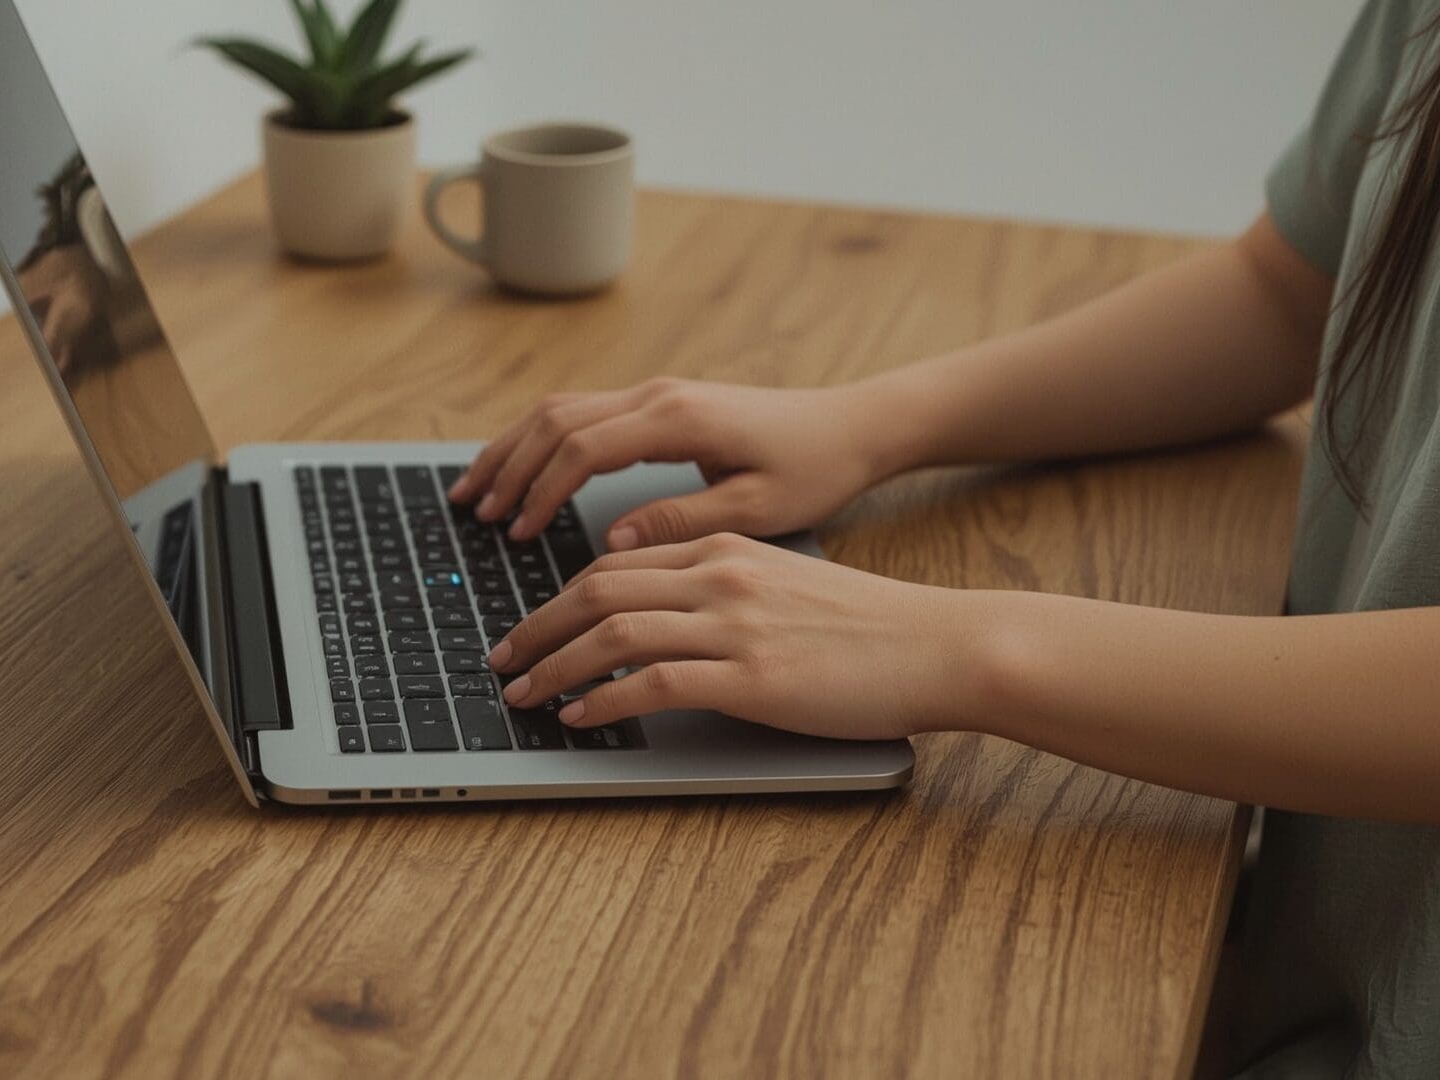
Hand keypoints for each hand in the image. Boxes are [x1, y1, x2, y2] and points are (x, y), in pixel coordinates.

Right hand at [448, 377, 902, 548]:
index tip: (518, 533)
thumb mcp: (757, 509)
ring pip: (560, 409)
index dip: (542, 491)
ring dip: (514, 447)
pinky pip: (582, 413)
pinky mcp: (658, 403)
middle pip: (556, 419)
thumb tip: (614, 542)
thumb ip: (682, 521)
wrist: (851, 426)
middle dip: (508, 465)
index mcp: (678, 419)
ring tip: (477, 491)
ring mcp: (655, 393)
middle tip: (473, 512)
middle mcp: (657, 396)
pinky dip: (541, 440)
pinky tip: (522, 470)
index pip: (584, 449)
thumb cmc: (814, 468)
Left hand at [485, 533, 983, 739]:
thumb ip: (721, 590)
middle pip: (596, 588)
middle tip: (502, 661)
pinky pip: (654, 681)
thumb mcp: (783, 584)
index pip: (614, 562)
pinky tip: (580, 716)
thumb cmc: (866, 626)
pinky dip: (605, 698)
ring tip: (523, 694)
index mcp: (724, 547)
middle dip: (536, 627)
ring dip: (554, 665)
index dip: (556, 597)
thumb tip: (660, 622)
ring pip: (613, 631)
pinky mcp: (751, 675)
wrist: (937, 644)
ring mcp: (734, 623)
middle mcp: (720, 574)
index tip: (528, 628)